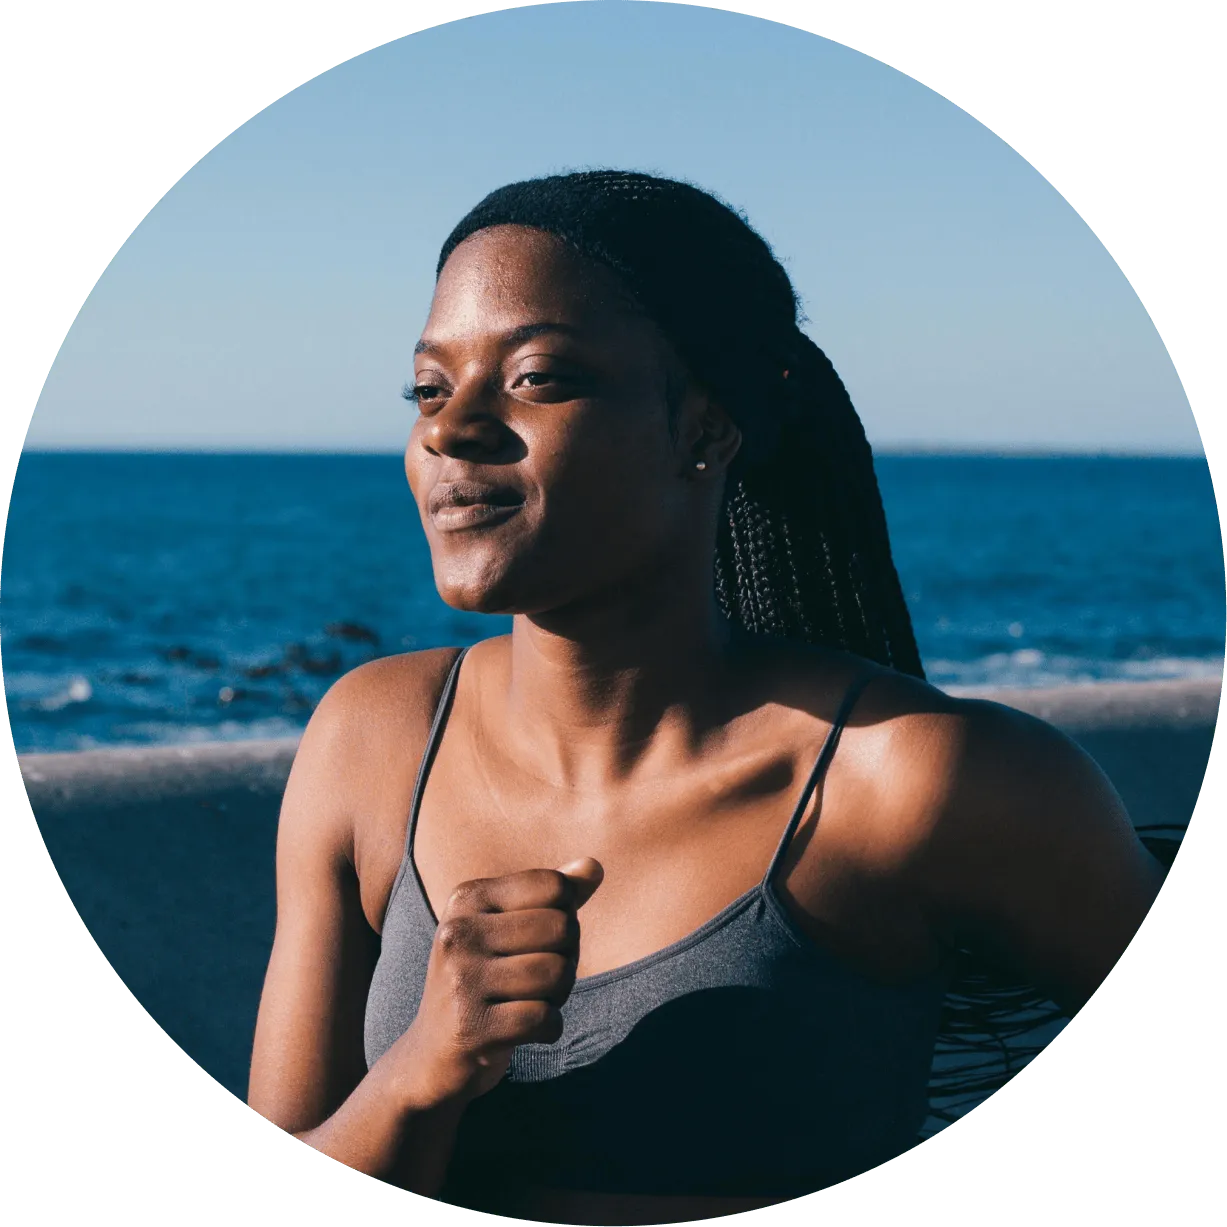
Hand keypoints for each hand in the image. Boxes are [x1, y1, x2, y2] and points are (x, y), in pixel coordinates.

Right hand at [394, 857, 602, 1105]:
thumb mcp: (508, 928)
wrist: (430, 1055)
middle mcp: (458, 932)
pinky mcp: (471, 1027)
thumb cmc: (481, 980)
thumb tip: (595, 866)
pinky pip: (544, 1018)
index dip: (566, 915)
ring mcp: (460, 980)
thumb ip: (552, 895)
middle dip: (567, 957)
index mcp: (467, 897)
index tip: (544, 940)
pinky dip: (550, 1028)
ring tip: (534, 1002)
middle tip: (543, 978)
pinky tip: (528, 1031)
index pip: (554, 886)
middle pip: (561, 928)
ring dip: (559, 995)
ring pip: (556, 973)